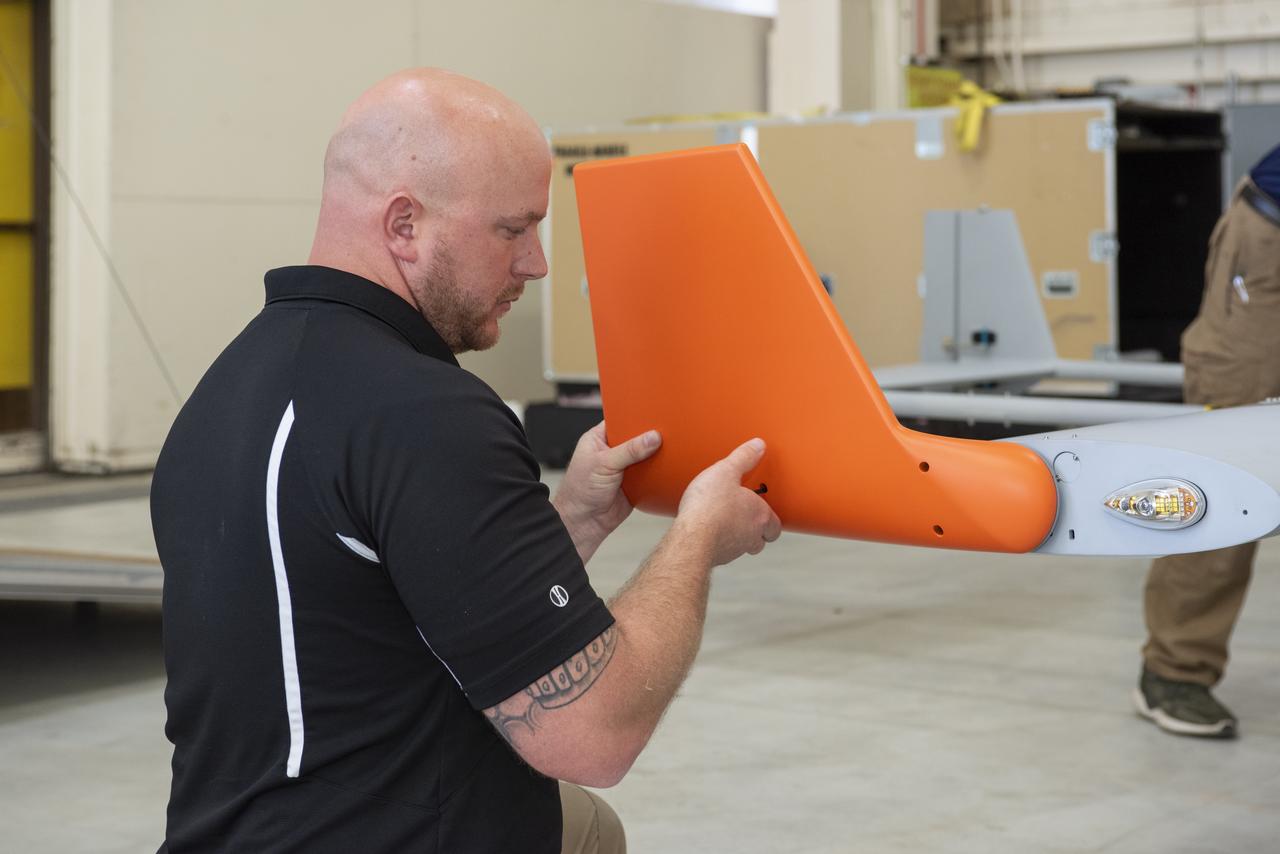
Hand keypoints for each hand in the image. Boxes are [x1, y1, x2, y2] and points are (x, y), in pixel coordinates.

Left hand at [553, 422, 661, 561]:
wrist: (583, 523)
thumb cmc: (581, 491)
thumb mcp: (604, 464)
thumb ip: (630, 450)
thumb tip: (653, 437)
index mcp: (599, 439)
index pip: (620, 420)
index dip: (635, 416)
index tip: (653, 411)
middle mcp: (612, 451)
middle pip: (636, 438)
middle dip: (649, 436)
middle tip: (668, 428)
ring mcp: (624, 468)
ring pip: (645, 456)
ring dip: (656, 454)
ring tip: (674, 444)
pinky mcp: (635, 484)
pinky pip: (650, 474)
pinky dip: (658, 472)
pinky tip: (670, 464)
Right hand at [674, 438, 781, 566]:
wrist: (691, 538)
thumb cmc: (710, 505)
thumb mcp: (726, 471)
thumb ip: (743, 457)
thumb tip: (759, 445)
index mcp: (760, 516)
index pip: (776, 526)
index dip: (770, 520)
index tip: (761, 511)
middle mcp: (751, 537)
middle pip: (760, 540)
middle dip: (755, 531)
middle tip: (742, 516)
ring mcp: (733, 550)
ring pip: (741, 547)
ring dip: (735, 537)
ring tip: (721, 521)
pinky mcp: (716, 558)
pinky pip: (720, 551)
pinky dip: (716, 542)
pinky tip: (703, 531)